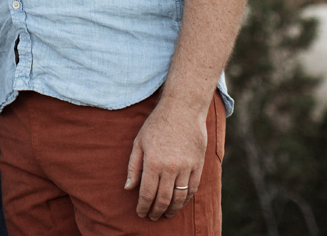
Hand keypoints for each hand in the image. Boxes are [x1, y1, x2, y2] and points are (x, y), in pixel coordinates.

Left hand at [124, 100, 206, 219]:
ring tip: (165, 214)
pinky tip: (179, 203)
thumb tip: (128, 187)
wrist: (182, 109)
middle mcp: (170, 168)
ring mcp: (186, 167)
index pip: (147, 194)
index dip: (143, 207)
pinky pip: (193, 189)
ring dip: (171, 210)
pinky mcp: (198, 164)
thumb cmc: (157, 124)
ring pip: (179, 198)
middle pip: (163, 199)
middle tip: (152, 217)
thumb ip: (133, 166)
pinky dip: (185, 200)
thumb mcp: (139, 142)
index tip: (140, 213)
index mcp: (153, 162)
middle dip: (156, 212)